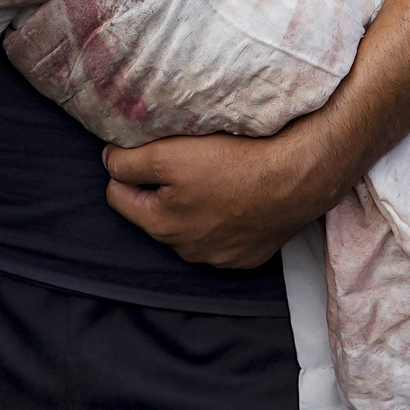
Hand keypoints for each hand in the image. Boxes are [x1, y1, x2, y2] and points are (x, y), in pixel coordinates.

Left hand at [102, 128, 352, 268]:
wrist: (299, 177)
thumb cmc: (234, 162)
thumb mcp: (168, 153)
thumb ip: (128, 161)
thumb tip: (109, 161)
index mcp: (161, 226)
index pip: (118, 195)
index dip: (126, 168)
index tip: (146, 151)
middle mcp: (187, 250)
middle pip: (154, 213)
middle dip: (160, 189)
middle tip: (185, 161)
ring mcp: (221, 257)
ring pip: (189, 227)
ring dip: (193, 206)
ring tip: (214, 178)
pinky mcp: (250, 255)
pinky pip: (223, 237)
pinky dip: (224, 219)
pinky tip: (237, 198)